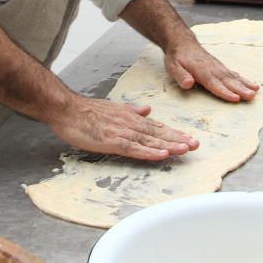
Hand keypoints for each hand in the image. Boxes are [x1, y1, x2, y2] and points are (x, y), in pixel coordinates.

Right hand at [47, 95, 198, 160]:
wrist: (67, 109)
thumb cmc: (86, 111)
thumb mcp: (113, 108)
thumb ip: (131, 111)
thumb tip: (148, 110)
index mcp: (130, 117)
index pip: (156, 126)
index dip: (173, 133)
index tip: (188, 138)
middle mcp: (129, 123)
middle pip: (157, 133)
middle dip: (177, 139)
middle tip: (195, 145)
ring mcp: (121, 132)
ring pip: (149, 140)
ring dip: (168, 145)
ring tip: (185, 149)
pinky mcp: (111, 141)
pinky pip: (134, 148)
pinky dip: (149, 151)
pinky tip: (161, 154)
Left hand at [163, 40, 258, 101]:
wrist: (182, 42)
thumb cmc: (177, 57)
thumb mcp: (172, 67)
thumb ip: (181, 76)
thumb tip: (188, 84)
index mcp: (200, 70)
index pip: (213, 83)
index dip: (224, 91)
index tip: (235, 98)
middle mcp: (212, 68)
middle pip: (227, 80)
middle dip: (240, 89)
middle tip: (251, 96)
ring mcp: (218, 67)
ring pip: (233, 77)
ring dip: (245, 84)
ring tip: (256, 91)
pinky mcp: (221, 67)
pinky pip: (233, 74)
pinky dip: (243, 79)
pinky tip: (252, 85)